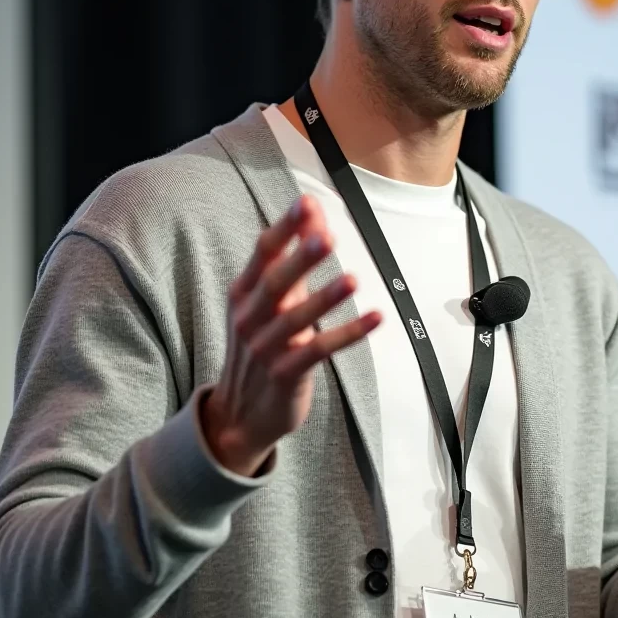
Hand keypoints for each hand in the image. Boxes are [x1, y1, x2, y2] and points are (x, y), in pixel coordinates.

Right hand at [201, 194, 381, 475]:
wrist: (240, 413)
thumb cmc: (260, 343)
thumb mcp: (268, 299)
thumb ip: (291, 257)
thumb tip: (314, 210)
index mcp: (244, 292)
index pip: (263, 253)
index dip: (285, 228)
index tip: (306, 203)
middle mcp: (250, 317)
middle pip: (276, 283)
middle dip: (301, 259)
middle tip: (327, 237)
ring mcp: (265, 348)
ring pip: (296, 319)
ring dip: (326, 299)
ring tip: (353, 280)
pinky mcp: (285, 374)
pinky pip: (319, 351)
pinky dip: (349, 334)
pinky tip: (377, 318)